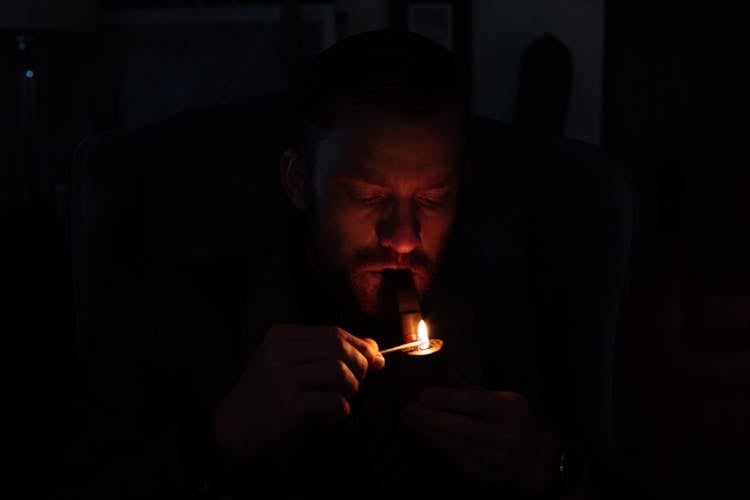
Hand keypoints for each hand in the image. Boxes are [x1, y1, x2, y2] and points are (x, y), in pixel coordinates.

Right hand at [214, 324, 384, 455]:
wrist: (233, 424)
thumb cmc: (270, 393)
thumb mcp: (294, 365)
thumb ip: (330, 354)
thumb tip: (375, 349)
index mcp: (280, 335)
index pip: (334, 332)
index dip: (360, 346)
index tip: (373, 361)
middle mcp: (279, 351)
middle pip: (339, 347)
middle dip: (360, 365)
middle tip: (358, 382)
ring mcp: (281, 377)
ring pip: (339, 371)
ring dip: (352, 387)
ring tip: (343, 398)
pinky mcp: (287, 404)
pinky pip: (334, 400)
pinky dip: (342, 409)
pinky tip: (331, 415)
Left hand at [401, 386, 560, 493]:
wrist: (537, 459)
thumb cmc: (515, 421)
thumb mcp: (501, 398)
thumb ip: (468, 388)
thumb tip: (441, 367)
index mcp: (509, 410)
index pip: (474, 403)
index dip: (445, 399)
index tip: (421, 393)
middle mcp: (504, 435)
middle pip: (459, 427)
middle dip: (427, 417)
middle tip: (407, 406)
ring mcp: (492, 457)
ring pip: (451, 444)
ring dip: (425, 430)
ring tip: (408, 417)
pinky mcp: (480, 472)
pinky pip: (451, 455)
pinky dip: (434, 442)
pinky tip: (422, 431)